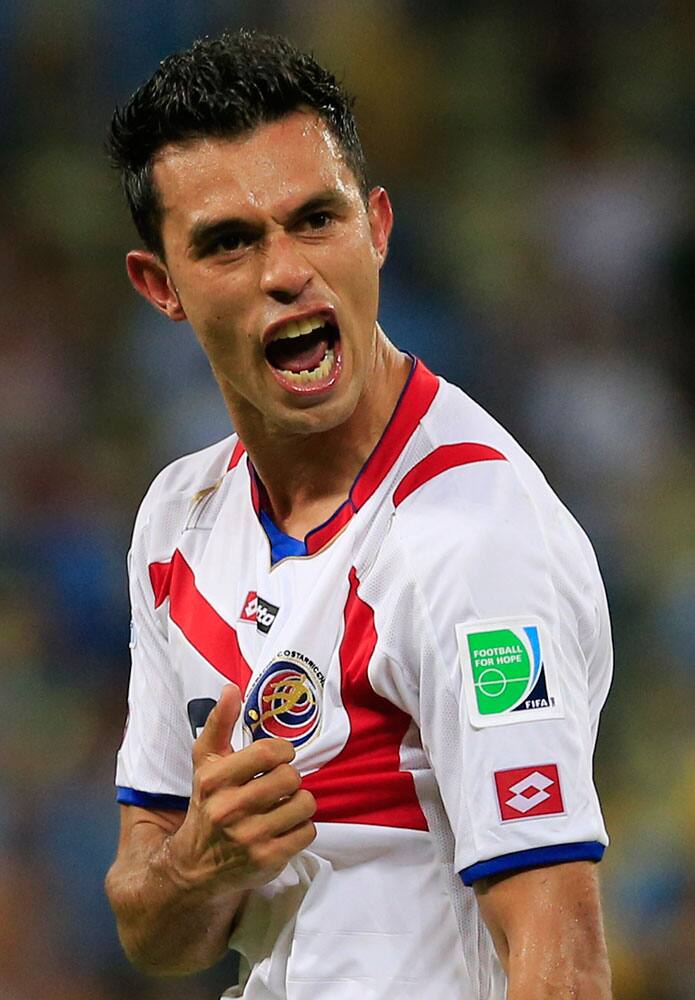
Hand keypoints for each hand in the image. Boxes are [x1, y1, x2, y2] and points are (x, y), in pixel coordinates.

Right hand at [171, 683, 316, 893]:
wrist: (194, 866)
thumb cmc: (207, 805)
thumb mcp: (205, 763)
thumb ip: (219, 723)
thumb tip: (230, 688)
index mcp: (215, 780)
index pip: (267, 752)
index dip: (283, 750)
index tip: (279, 757)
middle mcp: (230, 809)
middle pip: (290, 778)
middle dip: (291, 778)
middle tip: (280, 784)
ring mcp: (250, 837)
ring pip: (305, 803)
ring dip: (300, 802)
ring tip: (284, 805)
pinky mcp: (268, 860)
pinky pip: (308, 831)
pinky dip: (302, 827)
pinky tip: (285, 827)